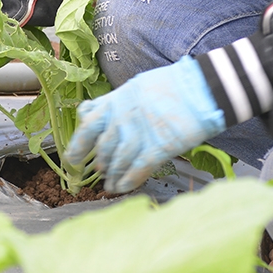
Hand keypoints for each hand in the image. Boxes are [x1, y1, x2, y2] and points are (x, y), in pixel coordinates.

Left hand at [65, 56, 226, 192]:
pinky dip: (129, 180)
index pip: (87, 125)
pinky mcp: (158, 147)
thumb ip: (116, 102)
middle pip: (103, 147)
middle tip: (98, 173)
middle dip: (99, 163)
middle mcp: (122, 117)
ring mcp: (140, 132)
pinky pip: (138, 168)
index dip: (77, 145)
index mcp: (116, 100)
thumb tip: (96, 113)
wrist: (200, 87)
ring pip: (118, 161)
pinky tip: (123, 188)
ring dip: (113, 176)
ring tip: (110, 186)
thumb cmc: (172, 84)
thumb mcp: (136, 86)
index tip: (72, 158)